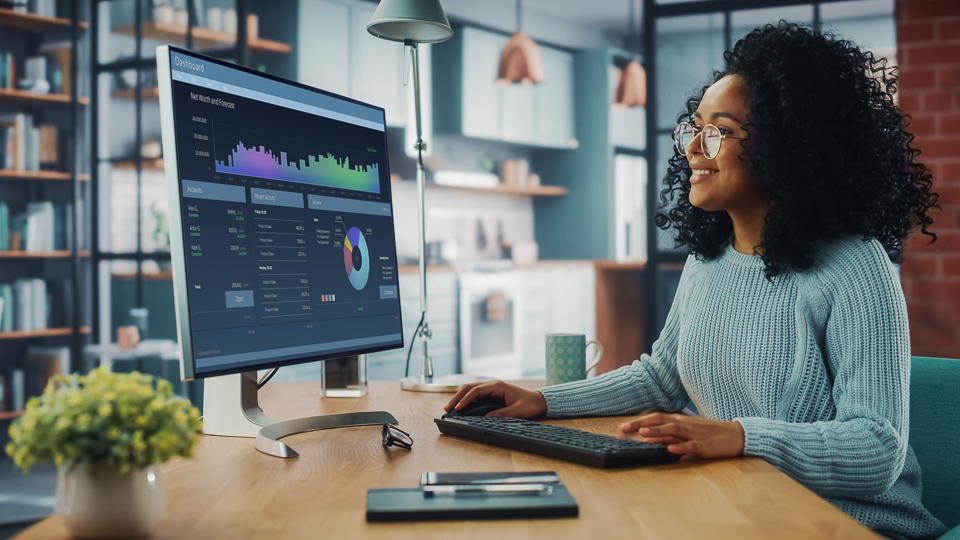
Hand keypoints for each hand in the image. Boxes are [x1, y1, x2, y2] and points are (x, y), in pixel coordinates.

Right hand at [444, 381, 547, 418]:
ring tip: (450, 407)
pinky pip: (475, 395)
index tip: (458, 407)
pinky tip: (460, 406)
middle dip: (457, 397)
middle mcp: (492, 385)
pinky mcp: (491, 394)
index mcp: (498, 386)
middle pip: (469, 387)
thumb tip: (486, 417)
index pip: (477, 390)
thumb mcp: (517, 411)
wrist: (537, 401)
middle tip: (447, 408)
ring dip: (459, 397)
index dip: (466, 398)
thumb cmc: (528, 404)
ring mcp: (491, 389)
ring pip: (470, 390)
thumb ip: (501, 414)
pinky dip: (466, 399)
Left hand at [619, 412, 744, 457]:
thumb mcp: (684, 434)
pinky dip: (680, 447)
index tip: (622, 427)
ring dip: (657, 431)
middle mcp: (684, 425)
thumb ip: (666, 436)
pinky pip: (691, 445)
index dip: (638, 421)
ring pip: (673, 430)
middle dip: (641, 424)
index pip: (655, 417)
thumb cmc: (708, 434)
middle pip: (660, 420)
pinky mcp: (704, 445)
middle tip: (624, 429)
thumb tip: (647, 438)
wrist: (735, 435)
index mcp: (679, 421)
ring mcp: (694, 434)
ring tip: (643, 434)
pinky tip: (671, 449)